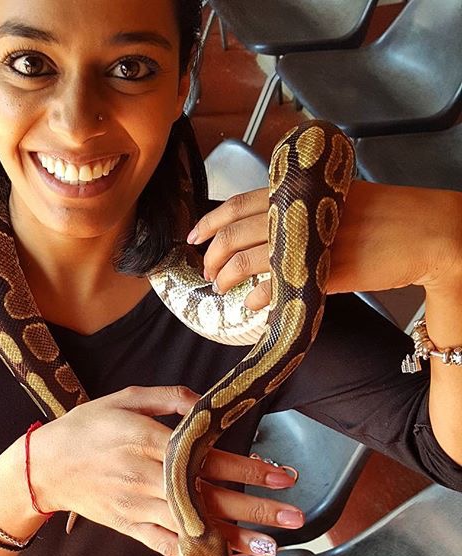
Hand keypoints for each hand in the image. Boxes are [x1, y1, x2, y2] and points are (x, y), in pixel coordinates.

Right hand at [27, 385, 303, 555]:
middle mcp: (148, 478)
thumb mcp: (124, 397)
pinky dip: (194, 554)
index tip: (282, 474)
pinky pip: (166, 545)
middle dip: (255, 508)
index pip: (208, 458)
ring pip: (193, 526)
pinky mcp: (129, 527)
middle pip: (208, 496)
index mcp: (149, 442)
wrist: (44, 465)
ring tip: (272, 547)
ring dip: (234, 539)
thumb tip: (204, 404)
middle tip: (295, 516)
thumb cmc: (85, 426)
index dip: (248, 468)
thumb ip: (168, 398)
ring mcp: (138, 507)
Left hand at [188, 181, 461, 308]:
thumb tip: (258, 242)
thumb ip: (292, 216)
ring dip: (227, 277)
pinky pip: (276, 286)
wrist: (422, 231)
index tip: (193, 237)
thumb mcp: (331, 202)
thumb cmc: (380, 214)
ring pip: (247, 261)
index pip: (237, 205)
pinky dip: (258, 296)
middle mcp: (295, 214)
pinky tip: (251, 303)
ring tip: (221, 288)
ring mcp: (305, 242)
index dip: (209, 221)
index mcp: (295, 192)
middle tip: (207, 272)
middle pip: (234, 235)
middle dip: (212, 256)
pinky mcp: (321, 271)